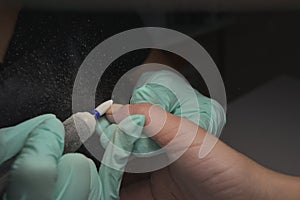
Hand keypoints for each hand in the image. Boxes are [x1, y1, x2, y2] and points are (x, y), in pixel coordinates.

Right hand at [109, 103, 299, 199]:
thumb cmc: (220, 165)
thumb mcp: (184, 136)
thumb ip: (152, 119)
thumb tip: (117, 109)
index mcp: (166, 130)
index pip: (131, 124)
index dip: (111, 126)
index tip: (91, 130)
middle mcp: (160, 151)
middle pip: (125, 150)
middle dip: (105, 153)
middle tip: (86, 157)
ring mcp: (158, 175)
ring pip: (125, 173)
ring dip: (108, 175)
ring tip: (91, 176)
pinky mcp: (158, 195)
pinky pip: (131, 194)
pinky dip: (116, 193)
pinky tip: (104, 191)